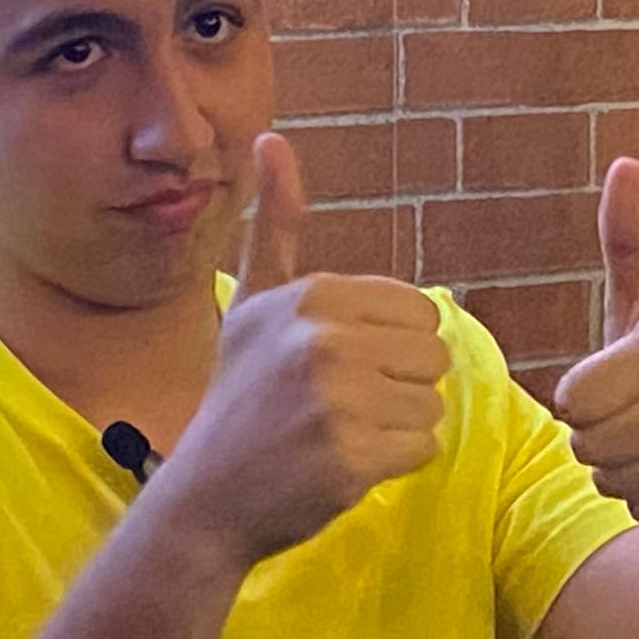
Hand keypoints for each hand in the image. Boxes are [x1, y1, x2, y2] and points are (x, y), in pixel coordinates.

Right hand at [157, 134, 448, 564]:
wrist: (205, 498)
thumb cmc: (238, 398)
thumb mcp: (252, 302)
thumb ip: (275, 224)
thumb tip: (272, 139)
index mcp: (310, 296)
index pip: (419, 312)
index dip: (389, 346)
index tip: (336, 369)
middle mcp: (321, 340)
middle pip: (433, 356)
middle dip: (398, 386)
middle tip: (338, 408)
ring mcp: (336, 400)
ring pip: (431, 404)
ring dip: (396, 427)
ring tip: (338, 435)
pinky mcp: (350, 458)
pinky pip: (422, 448)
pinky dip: (393, 464)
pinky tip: (343, 466)